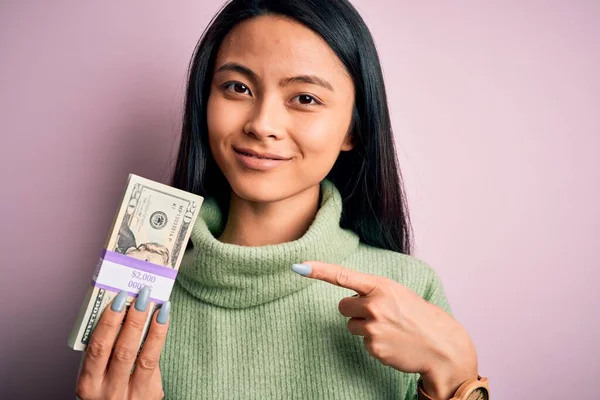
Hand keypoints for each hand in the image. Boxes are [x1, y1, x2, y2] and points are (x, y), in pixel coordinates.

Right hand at [75, 286, 169, 399]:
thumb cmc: (106, 389)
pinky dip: (160, 338)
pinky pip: (155, 363)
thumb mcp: (97, 376)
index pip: (97, 348)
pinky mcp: (151, 394)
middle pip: (122, 350)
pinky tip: (164, 319)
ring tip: (160, 306)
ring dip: (152, 327)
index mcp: (88, 384)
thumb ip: (105, 352)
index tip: (118, 299)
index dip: (108, 322)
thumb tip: (122, 312)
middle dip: (133, 320)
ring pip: (143, 357)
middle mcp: (108, 392)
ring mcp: (131, 395)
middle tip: (142, 296)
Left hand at [293, 261, 477, 398]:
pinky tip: (392, 342)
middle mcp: (375, 304)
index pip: (343, 276)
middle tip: (379, 315)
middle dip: (355, 310)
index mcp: (381, 286)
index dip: (318, 270)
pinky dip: (374, 343)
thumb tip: (350, 298)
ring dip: (364, 327)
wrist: (442, 346)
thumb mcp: (399, 293)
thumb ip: (374, 292)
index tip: (298, 266)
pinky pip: (362, 342)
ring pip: (351, 325)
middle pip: (343, 305)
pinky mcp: (373, 346)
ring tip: (389, 329)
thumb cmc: (420, 317)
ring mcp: (373, 326)